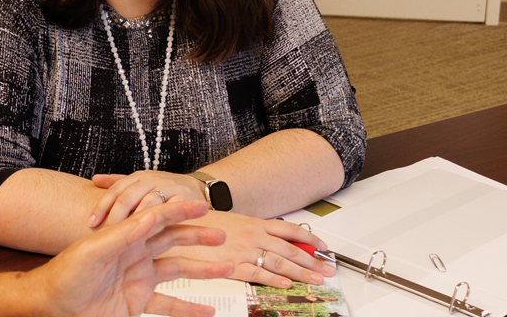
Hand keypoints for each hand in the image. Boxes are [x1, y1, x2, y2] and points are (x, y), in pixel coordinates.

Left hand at [32, 201, 233, 316]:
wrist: (52, 305)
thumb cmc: (65, 274)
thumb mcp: (93, 251)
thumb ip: (122, 234)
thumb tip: (150, 216)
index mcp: (124, 237)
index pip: (157, 219)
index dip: (179, 212)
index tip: (202, 208)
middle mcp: (135, 254)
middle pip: (173, 241)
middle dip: (198, 237)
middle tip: (222, 235)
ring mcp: (139, 277)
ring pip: (178, 270)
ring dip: (202, 270)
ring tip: (228, 268)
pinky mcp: (137, 301)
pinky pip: (169, 304)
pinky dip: (188, 308)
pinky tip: (207, 311)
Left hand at [89, 171, 204, 227]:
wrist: (199, 192)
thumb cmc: (165, 192)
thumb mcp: (141, 185)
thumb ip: (118, 183)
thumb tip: (94, 179)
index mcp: (138, 178)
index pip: (115, 191)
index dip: (102, 206)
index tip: (90, 223)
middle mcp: (151, 180)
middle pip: (128, 197)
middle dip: (115, 216)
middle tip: (104, 233)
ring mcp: (168, 188)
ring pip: (146, 205)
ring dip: (133, 221)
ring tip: (122, 237)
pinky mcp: (184, 200)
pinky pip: (168, 212)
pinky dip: (157, 224)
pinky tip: (148, 237)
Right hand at [162, 211, 334, 288]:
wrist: (180, 224)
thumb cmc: (204, 224)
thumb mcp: (233, 223)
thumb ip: (253, 231)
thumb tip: (272, 238)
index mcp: (255, 223)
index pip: (290, 230)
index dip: (309, 239)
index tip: (322, 247)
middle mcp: (253, 235)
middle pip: (290, 249)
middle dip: (311, 260)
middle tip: (327, 269)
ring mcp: (243, 249)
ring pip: (279, 261)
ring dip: (300, 271)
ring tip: (316, 279)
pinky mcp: (231, 264)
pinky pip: (257, 272)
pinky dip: (274, 278)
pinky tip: (287, 283)